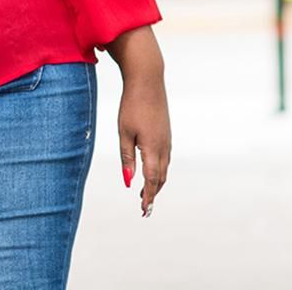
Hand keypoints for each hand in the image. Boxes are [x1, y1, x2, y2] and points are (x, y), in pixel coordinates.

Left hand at [104, 25, 169, 216]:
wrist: (148, 81)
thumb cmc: (132, 106)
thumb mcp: (124, 133)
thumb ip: (127, 158)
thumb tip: (128, 180)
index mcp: (153, 148)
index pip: (152, 180)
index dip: (148, 196)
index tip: (144, 210)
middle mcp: (164, 147)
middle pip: (161, 178)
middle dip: (153, 193)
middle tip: (144, 207)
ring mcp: (167, 140)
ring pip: (164, 169)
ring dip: (157, 183)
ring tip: (146, 193)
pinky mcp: (166, 133)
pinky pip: (165, 159)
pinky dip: (159, 170)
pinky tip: (152, 171)